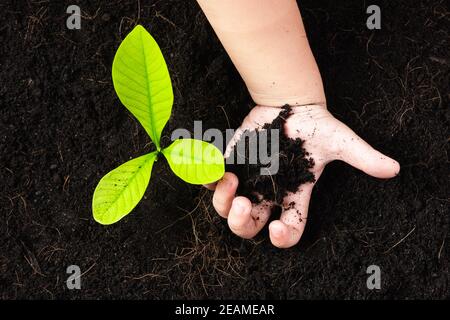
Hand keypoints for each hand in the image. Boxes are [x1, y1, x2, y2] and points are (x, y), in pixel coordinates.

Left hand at [205, 104, 399, 247]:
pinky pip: (213, 180)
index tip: (276, 227)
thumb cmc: (316, 125)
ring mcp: (248, 179)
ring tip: (229, 182)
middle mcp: (268, 192)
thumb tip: (393, 169)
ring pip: (227, 208)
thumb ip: (362, 156)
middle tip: (243, 204)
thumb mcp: (339, 141)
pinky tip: (213, 169)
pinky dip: (208, 179)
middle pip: (250, 226)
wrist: (291, 103)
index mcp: (293, 194)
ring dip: (223, 203)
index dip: (282, 236)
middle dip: (242, 223)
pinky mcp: (232, 162)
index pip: (289, 227)